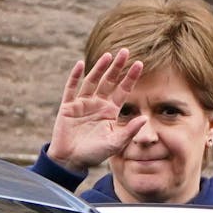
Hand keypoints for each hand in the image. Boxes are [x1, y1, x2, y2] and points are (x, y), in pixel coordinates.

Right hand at [47, 48, 145, 171]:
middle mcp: (98, 104)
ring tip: (108, 56)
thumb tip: (145, 118)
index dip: (130, 77)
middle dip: (117, 67)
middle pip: (109, 81)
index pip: (123, 90)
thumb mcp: (115, 143)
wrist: (71, 160)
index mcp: (110, 111)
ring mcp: (82, 103)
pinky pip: (71, 88)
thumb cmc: (95, 153)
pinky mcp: (68, 106)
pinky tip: (81, 64)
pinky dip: (75, 76)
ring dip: (99, 68)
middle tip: (125, 51)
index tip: (139, 63)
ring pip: (92, 81)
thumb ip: (129, 130)